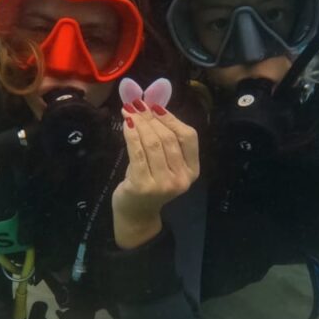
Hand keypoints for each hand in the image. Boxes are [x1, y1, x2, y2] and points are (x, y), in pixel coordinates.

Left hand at [113, 99, 199, 248]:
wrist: (136, 214)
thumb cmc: (150, 183)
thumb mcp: (164, 163)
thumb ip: (164, 139)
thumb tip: (152, 105)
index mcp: (192, 170)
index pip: (188, 137)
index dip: (172, 118)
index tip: (155, 106)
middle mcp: (182, 178)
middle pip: (168, 138)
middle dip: (151, 118)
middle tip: (137, 104)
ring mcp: (164, 184)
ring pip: (153, 143)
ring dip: (140, 123)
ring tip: (129, 111)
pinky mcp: (144, 186)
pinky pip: (138, 153)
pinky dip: (131, 135)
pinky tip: (127, 124)